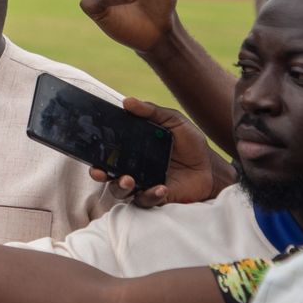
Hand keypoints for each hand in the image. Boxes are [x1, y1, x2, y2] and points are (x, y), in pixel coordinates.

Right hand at [89, 98, 216, 207]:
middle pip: (107, 174)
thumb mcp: (174, 121)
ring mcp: (143, 185)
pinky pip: (145, 201)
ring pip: (121, 191)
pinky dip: (150, 195)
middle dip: (100, 174)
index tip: (92, 153)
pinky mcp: (156, 198)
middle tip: (101, 172)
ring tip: (129, 180)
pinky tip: (161, 188)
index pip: (107, 152)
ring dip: (121, 186)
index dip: (96, 154)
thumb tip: (127, 101)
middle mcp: (133, 169)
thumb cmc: (190, 145)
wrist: (211, 168)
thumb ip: (152, 112)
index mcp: (132, 150)